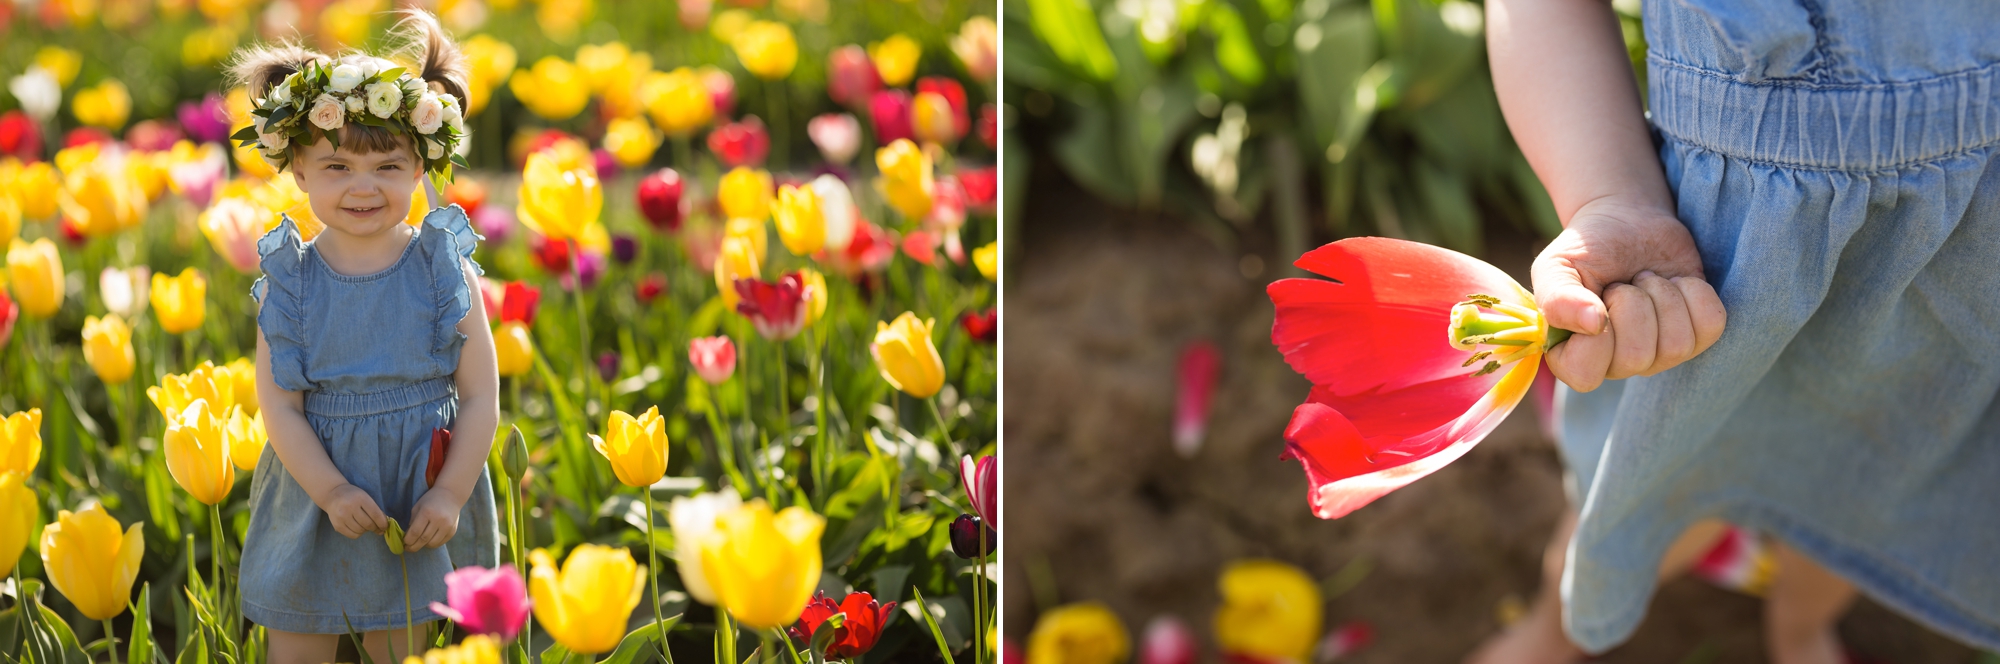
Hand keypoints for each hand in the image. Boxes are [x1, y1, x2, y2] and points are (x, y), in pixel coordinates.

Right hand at [320, 484, 388, 538]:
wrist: (332, 495)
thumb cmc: (353, 496)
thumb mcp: (365, 497)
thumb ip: (375, 510)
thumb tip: (384, 525)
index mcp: (360, 498)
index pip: (375, 514)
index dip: (383, 523)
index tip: (385, 526)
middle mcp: (350, 507)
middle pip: (368, 524)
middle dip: (375, 528)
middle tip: (377, 528)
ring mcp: (342, 517)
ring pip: (360, 531)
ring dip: (366, 530)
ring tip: (365, 525)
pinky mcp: (337, 525)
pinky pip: (352, 535)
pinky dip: (358, 534)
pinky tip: (358, 528)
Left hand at [404, 486, 464, 551]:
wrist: (451, 495)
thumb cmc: (430, 500)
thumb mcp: (418, 507)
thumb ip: (412, 522)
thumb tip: (408, 537)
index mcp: (427, 512)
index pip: (415, 532)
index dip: (408, 540)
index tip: (404, 543)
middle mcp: (438, 520)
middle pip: (423, 539)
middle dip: (413, 547)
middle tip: (408, 548)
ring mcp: (447, 526)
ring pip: (432, 543)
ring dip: (423, 546)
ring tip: (419, 543)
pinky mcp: (453, 530)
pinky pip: (440, 543)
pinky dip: (433, 544)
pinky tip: (428, 541)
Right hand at [1533, 196, 1726, 391]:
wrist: (1627, 221)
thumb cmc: (1586, 248)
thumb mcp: (1556, 266)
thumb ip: (1558, 299)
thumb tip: (1593, 325)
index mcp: (1572, 356)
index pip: (1585, 374)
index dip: (1595, 336)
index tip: (1596, 297)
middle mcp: (1616, 364)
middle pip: (1637, 356)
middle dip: (1632, 302)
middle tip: (1623, 283)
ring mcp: (1659, 355)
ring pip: (1676, 345)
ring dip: (1663, 295)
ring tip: (1646, 279)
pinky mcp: (1697, 335)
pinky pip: (1711, 327)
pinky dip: (1696, 292)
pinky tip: (1676, 282)